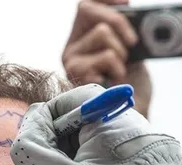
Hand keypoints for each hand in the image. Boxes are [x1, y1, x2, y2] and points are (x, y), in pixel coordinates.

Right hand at [62, 0, 151, 116]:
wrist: (125, 116)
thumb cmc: (126, 87)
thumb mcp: (128, 51)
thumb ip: (122, 30)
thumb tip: (125, 6)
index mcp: (82, 39)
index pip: (85, 5)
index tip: (123, 0)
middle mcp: (71, 47)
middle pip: (86, 9)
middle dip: (116, 21)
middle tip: (131, 44)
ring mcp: (70, 61)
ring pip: (101, 33)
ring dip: (120, 52)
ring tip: (119, 72)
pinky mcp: (75, 74)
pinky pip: (105, 55)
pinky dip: (118, 68)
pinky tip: (113, 82)